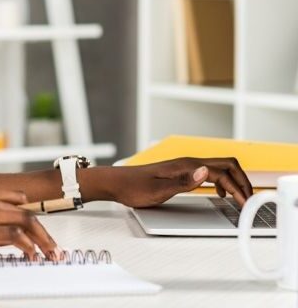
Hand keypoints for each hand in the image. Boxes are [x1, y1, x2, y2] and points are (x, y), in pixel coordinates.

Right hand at [0, 186, 57, 267]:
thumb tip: (5, 236)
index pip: (16, 198)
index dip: (32, 215)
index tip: (42, 230)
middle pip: (25, 211)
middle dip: (44, 231)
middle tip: (54, 248)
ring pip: (26, 221)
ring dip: (42, 240)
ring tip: (50, 254)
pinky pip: (14, 236)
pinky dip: (28, 246)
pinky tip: (31, 256)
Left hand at [106, 157, 253, 207]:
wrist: (116, 183)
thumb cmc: (133, 188)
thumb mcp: (158, 190)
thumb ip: (184, 183)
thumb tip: (206, 173)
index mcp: (185, 165)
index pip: (222, 172)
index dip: (237, 187)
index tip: (244, 203)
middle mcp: (187, 162)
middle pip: (226, 165)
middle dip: (242, 180)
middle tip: (249, 199)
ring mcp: (184, 165)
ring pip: (219, 167)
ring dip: (233, 180)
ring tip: (239, 198)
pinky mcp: (180, 171)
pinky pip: (209, 172)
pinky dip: (222, 181)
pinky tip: (220, 192)